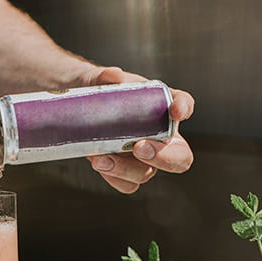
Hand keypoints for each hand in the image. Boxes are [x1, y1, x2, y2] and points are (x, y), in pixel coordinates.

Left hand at [84, 67, 194, 193]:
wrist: (77, 110)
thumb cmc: (98, 92)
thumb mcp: (98, 81)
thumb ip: (105, 77)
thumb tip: (113, 76)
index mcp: (161, 105)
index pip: (184, 103)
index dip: (184, 108)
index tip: (175, 111)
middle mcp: (159, 134)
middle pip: (179, 155)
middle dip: (164, 157)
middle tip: (139, 147)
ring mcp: (144, 157)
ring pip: (148, 173)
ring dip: (126, 169)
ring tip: (101, 159)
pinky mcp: (125, 172)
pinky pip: (128, 184)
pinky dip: (114, 178)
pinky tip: (100, 165)